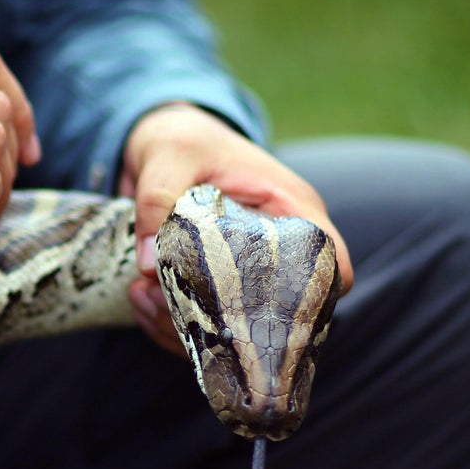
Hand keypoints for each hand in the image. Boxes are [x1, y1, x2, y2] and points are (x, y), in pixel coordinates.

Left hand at [118, 103, 353, 354]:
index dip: (314, 299)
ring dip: (185, 328)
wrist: (158, 144)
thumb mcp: (169, 154)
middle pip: (278, 313)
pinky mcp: (211, 288)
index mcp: (290, 209)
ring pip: (234, 328)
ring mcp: (243, 273)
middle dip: (223, 324)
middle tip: (168, 304)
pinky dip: (168, 326)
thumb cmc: (181, 140)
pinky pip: (200, 325)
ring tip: (142, 297)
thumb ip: (158, 199)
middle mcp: (274, 249)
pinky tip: (138, 302)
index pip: (331, 264)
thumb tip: (149, 266)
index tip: (260, 314)